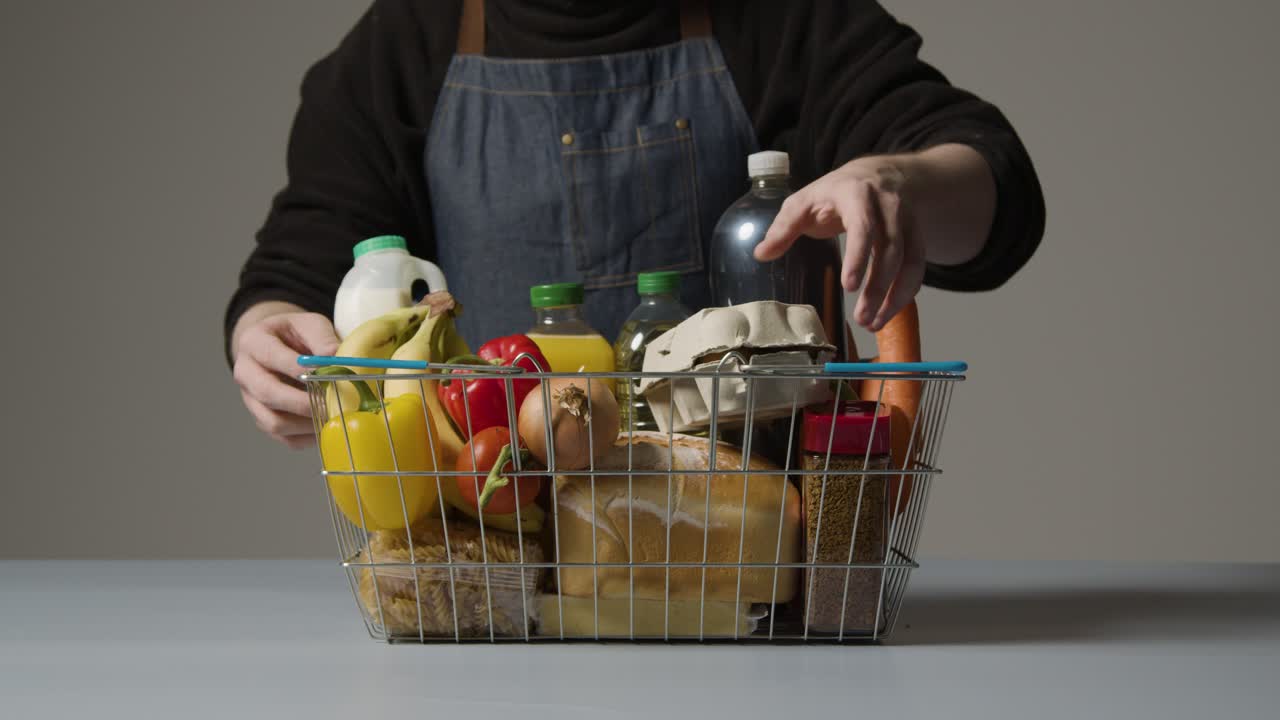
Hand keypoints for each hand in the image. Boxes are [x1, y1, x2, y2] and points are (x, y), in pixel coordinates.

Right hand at [232, 304, 338, 447]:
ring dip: (306, 424)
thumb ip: (322, 338)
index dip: (298, 369)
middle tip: (331, 404)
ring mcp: (251, 400)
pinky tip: (326, 426)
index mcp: (253, 342)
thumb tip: (335, 357)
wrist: (279, 347)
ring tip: (332, 417)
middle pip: (268, 394)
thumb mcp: (309, 324)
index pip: (271, 357)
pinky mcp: (263, 420)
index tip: (325, 376)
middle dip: (303, 402)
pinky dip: (307, 437)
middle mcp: (245, 373)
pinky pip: (283, 438)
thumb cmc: (296, 335)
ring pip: (274, 422)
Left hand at [754, 155, 921, 331]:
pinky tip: (887, 314)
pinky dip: (905, 294)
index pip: (863, 226)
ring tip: (873, 324)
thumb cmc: (834, 192)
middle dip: (878, 287)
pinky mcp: (917, 237)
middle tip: (861, 318)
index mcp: (856, 194)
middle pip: (890, 249)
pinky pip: (917, 268)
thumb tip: (760, 254)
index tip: (850, 286)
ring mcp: (907, 222)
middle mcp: (888, 206)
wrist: (876, 175)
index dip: (859, 256)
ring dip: (894, 296)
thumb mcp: (803, 201)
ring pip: (910, 261)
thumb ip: (783, 227)